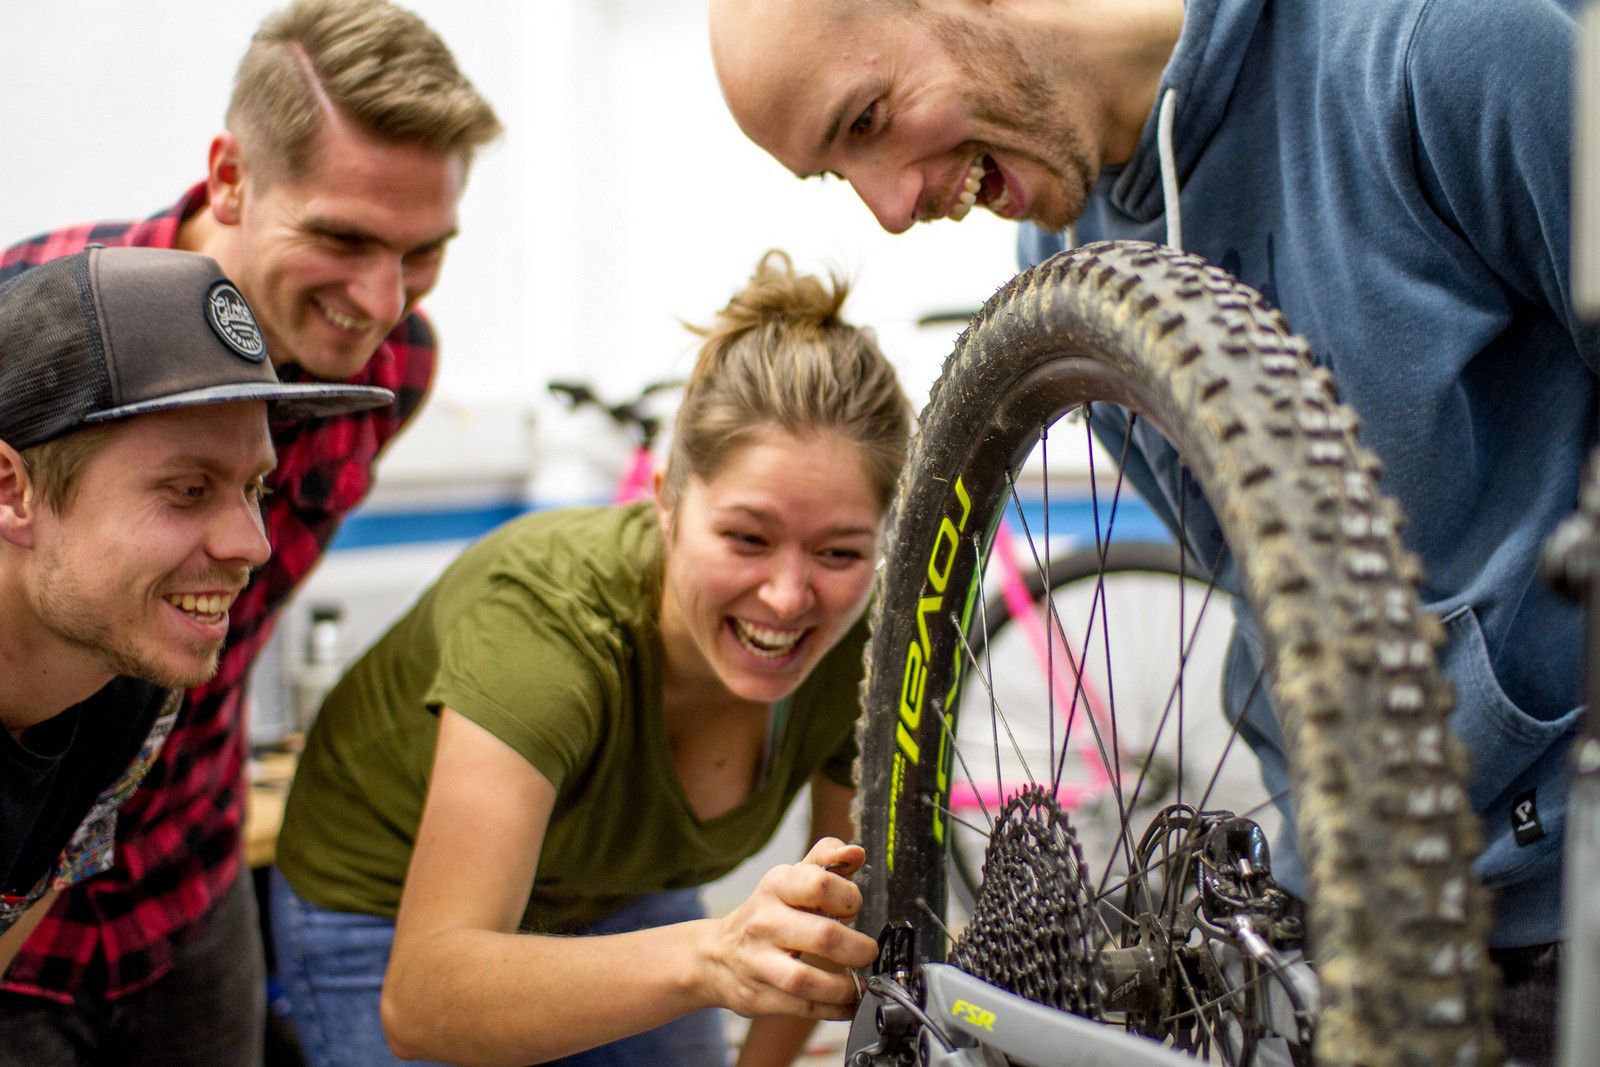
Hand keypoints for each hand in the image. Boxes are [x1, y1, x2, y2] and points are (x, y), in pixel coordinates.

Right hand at [697, 837, 878, 1019]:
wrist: (714, 955)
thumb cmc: (766, 914)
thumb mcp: (790, 881)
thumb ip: (826, 862)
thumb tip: (855, 853)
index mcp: (776, 887)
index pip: (821, 884)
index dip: (849, 897)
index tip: (854, 909)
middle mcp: (764, 923)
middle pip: (824, 937)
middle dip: (858, 949)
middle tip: (867, 952)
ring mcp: (758, 962)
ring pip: (808, 980)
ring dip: (845, 987)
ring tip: (858, 983)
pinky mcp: (759, 996)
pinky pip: (804, 1007)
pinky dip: (834, 1009)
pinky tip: (848, 1004)